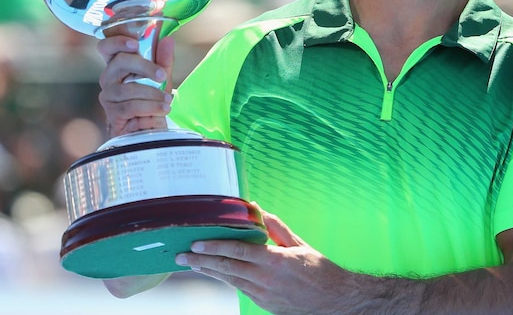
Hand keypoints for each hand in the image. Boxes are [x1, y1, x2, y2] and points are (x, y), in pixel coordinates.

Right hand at [97, 34, 175, 136]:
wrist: (150, 128)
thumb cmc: (153, 100)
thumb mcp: (162, 78)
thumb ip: (164, 59)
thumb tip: (168, 39)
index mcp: (118, 65)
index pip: (106, 47)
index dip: (117, 42)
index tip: (135, 44)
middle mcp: (109, 77)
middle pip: (120, 62)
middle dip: (145, 67)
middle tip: (163, 76)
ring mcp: (108, 95)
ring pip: (128, 88)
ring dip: (152, 94)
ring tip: (167, 100)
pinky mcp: (112, 112)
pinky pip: (131, 106)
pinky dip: (150, 107)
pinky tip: (162, 109)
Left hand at [175, 206, 367, 314]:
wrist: (332, 301)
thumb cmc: (318, 269)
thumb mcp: (299, 244)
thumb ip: (277, 228)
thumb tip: (258, 210)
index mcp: (275, 261)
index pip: (238, 251)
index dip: (214, 247)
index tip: (196, 244)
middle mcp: (265, 279)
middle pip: (227, 268)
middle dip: (201, 261)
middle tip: (180, 256)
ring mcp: (263, 294)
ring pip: (229, 279)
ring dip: (208, 270)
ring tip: (190, 263)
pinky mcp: (263, 303)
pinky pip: (239, 287)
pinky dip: (225, 278)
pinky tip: (214, 271)